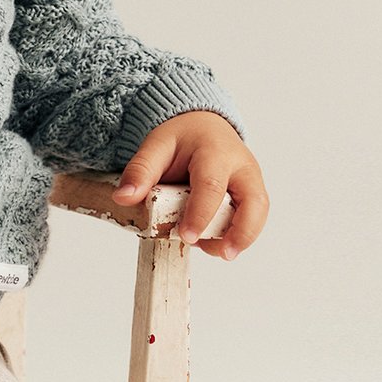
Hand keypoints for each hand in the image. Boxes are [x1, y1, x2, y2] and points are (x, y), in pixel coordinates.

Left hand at [110, 111, 267, 259]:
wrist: (203, 126)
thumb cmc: (182, 138)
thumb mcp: (156, 146)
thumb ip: (141, 170)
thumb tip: (123, 197)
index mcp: (215, 152)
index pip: (212, 185)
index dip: (201, 213)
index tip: (187, 236)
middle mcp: (241, 166)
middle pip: (254, 201)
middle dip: (241, 231)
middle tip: (224, 254)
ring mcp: (251, 181)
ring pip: (258, 212)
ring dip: (241, 237)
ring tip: (216, 252)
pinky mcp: (253, 193)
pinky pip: (253, 218)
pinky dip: (238, 234)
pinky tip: (214, 244)